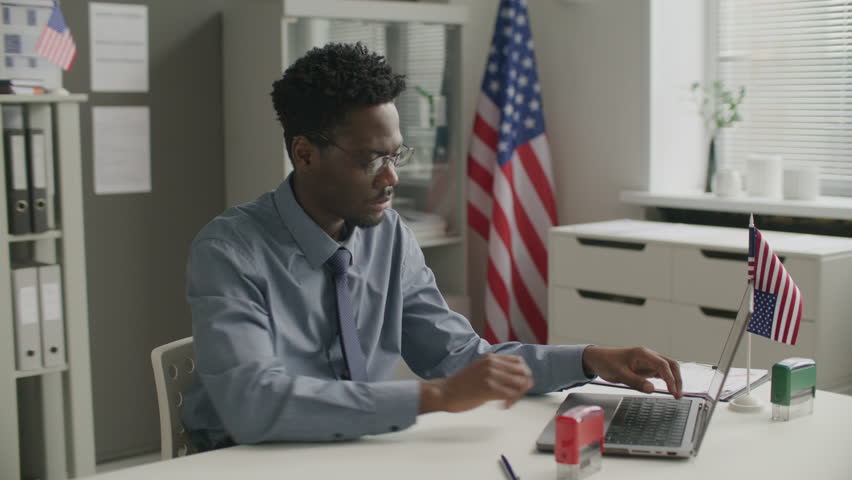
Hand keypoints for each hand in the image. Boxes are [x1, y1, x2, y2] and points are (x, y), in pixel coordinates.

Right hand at [419, 354, 533, 413]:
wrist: (445, 392)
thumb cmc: (462, 384)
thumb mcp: (480, 369)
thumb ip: (496, 370)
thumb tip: (517, 378)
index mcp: (491, 358)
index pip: (519, 362)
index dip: (523, 374)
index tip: (519, 384)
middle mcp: (492, 364)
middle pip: (522, 372)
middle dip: (524, 385)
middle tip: (517, 395)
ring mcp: (490, 375)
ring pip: (519, 384)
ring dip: (518, 395)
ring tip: (509, 402)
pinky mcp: (488, 388)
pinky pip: (510, 395)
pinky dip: (511, 402)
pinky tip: (503, 405)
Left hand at [582, 346, 682, 398]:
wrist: (597, 359)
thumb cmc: (606, 362)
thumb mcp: (619, 373)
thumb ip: (635, 381)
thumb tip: (652, 389)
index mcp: (642, 354)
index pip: (663, 364)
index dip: (670, 378)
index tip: (673, 391)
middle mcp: (648, 356)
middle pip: (670, 365)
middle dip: (677, 379)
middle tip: (677, 395)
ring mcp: (648, 362)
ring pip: (667, 369)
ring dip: (673, 380)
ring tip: (676, 394)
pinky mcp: (646, 368)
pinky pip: (660, 373)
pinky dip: (667, 381)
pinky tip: (669, 389)